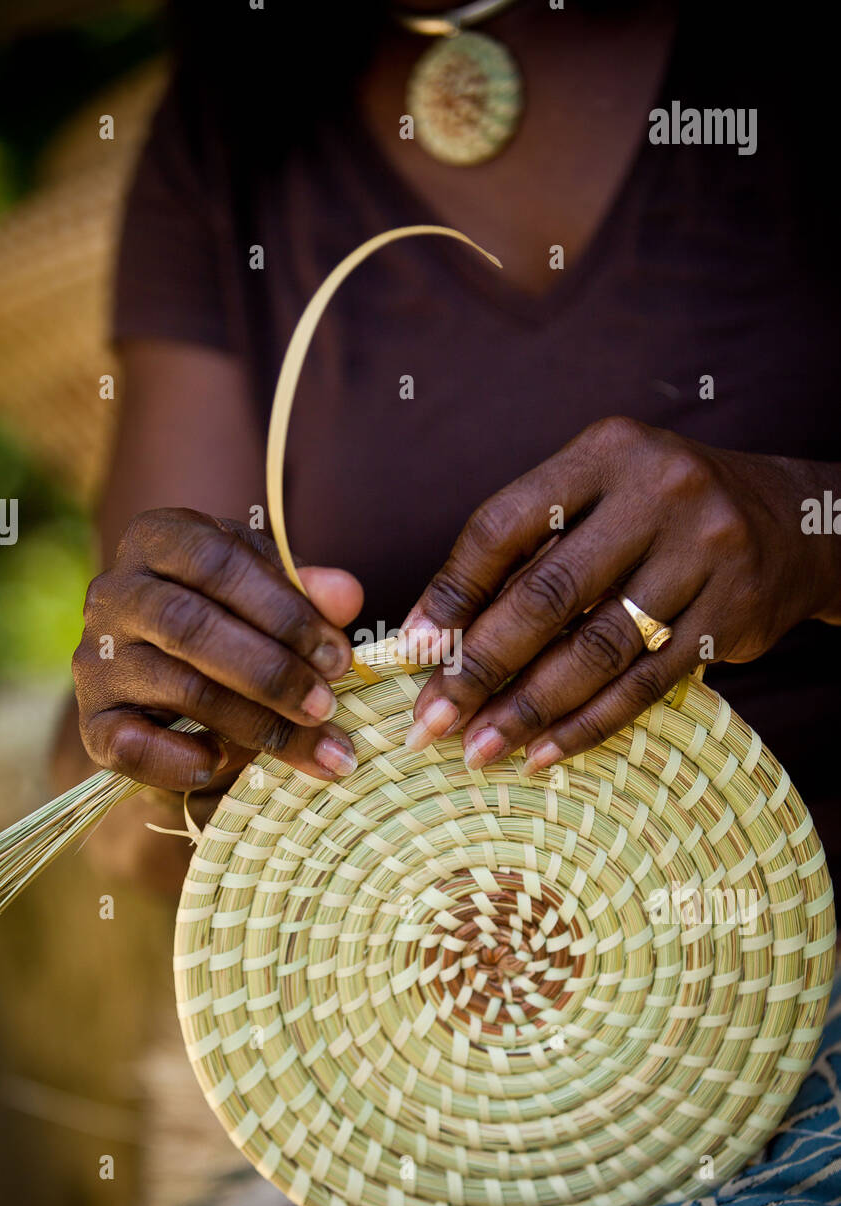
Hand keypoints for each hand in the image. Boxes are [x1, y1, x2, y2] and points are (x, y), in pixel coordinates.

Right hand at [73, 508, 362, 789]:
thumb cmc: (226, 613)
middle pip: (192, 627)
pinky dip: (182, 760)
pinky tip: (225, 763)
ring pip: (179, 688)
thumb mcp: (266, 586)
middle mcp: (114, 592)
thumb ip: (305, 589)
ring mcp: (96, 658)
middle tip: (327, 706)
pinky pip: (130, 745)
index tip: (339, 656)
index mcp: (158, 539)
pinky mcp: (92, 720)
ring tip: (316, 745)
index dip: (285, 610)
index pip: (218, 561)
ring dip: (256, 723)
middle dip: (272, 673)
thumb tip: (346, 596)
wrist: (159, 674)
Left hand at [399, 416, 840, 772]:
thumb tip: (437, 637)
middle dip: (479, 668)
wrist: (795, 521)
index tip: (412, 651)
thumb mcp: (602, 495)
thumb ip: (531, 549)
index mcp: (606, 452)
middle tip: (431, 721)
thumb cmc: (659, 513)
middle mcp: (659, 494)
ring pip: (597, 650)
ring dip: (528, 709)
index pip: (505, 525)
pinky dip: (588, 724)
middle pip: (547, 595)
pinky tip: (543, 750)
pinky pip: (645, 684)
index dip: (451, 593)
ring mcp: (704, 554)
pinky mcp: (733, 616)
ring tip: (478, 749)